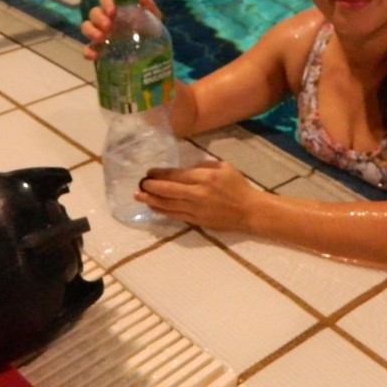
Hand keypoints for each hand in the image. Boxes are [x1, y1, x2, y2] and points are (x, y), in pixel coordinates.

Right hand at [80, 0, 162, 60]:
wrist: (154, 52)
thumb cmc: (151, 30)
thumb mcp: (154, 19)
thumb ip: (150, 8)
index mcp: (117, 8)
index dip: (106, 2)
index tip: (113, 12)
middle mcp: (106, 18)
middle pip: (94, 12)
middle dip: (99, 18)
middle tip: (108, 27)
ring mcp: (100, 33)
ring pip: (86, 26)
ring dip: (90, 31)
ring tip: (101, 38)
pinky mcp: (99, 48)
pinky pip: (88, 48)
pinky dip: (87, 51)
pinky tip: (94, 56)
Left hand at [136, 161, 257, 230]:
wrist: (248, 211)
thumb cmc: (237, 186)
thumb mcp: (224, 167)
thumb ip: (203, 165)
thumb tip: (184, 169)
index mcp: (205, 177)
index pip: (176, 175)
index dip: (160, 174)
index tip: (149, 172)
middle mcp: (198, 194)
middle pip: (168, 190)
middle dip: (151, 187)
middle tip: (140, 184)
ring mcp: (196, 209)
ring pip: (168, 205)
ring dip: (151, 200)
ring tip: (139, 196)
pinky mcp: (196, 221)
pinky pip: (174, 216)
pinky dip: (162, 211)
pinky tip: (153, 207)